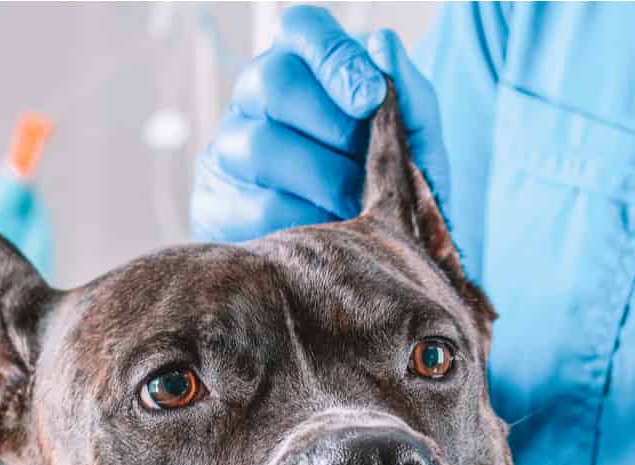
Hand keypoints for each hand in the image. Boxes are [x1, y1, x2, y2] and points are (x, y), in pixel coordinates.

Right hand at [190, 5, 449, 242]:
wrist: (364, 267)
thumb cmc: (386, 193)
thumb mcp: (417, 149)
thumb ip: (411, 98)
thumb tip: (384, 44)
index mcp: (305, 68)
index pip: (303, 28)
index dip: (334, 56)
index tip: (370, 97)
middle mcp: (257, 98)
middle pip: (274, 82)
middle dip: (332, 127)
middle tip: (367, 166)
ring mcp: (229, 148)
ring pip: (261, 147)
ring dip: (323, 181)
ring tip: (356, 206)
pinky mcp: (217, 202)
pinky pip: (256, 206)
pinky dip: (304, 222)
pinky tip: (328, 232)